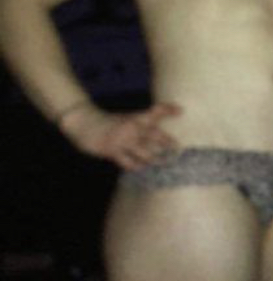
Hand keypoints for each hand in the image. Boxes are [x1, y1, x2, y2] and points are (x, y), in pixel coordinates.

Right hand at [59, 102, 181, 169]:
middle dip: (168, 143)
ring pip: (145, 152)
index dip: (168, 109)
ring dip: (156, 159)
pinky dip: (137, 167)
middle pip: (155, 134)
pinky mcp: (113, 151)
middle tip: (178, 149)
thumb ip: (144, 126)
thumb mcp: (128, 119)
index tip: (180, 111)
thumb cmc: (111, 123)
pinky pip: (129, 163)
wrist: (84, 123)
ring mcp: (123, 140)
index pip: (155, 111)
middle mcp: (132, 127)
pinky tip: (143, 170)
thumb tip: (161, 136)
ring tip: (164, 164)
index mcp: (136, 118)